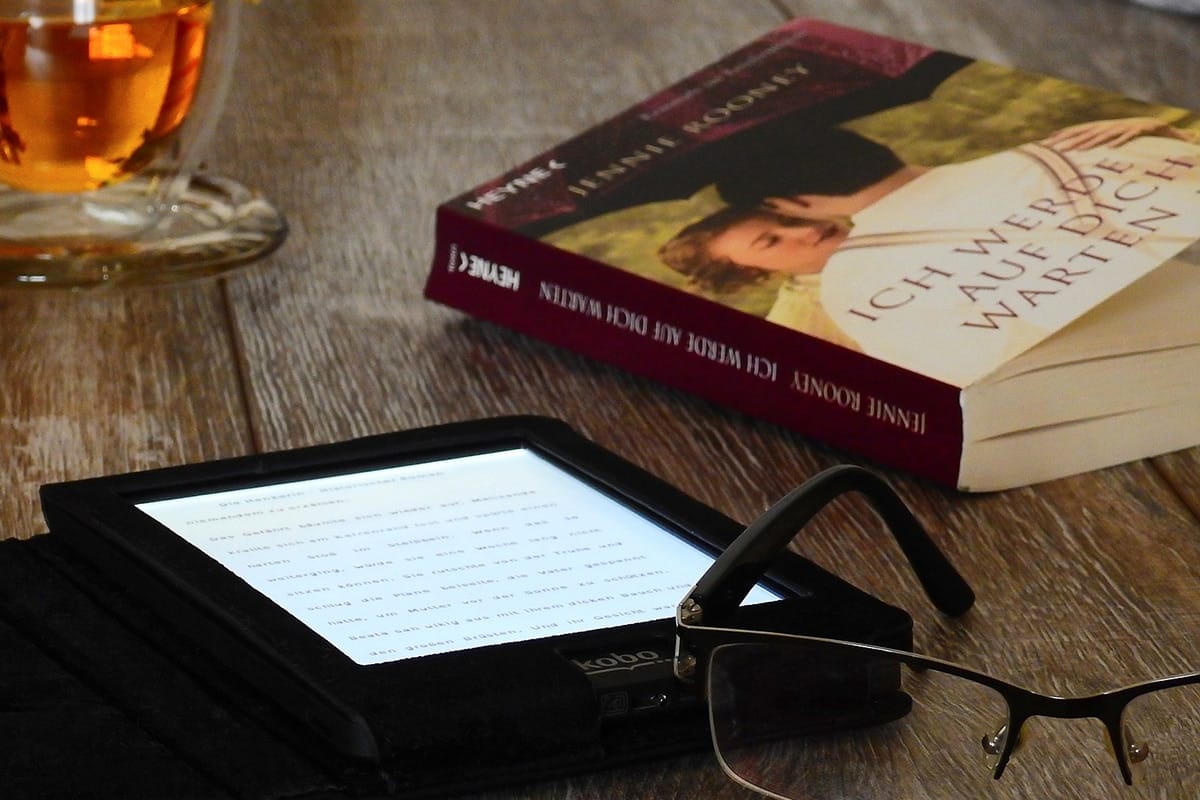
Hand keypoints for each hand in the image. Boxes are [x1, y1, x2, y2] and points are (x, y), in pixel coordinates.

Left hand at [1041, 117, 1188, 149]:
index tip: (1047, 141)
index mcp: (1100, 127)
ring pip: (1105, 135)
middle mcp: (1108, 126)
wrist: (1153, 125)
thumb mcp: (1107, 137)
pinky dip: (1118, 142)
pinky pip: (1127, 136)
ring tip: (1080, 150)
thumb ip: (1091, 141)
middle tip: (1057, 149)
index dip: (1063, 134)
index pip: (1078, 130)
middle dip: (1072, 140)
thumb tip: (1073, 151)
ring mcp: (1122, 128)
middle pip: (1087, 133)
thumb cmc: (1125, 134)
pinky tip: (1110, 148)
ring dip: (1092, 142)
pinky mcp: (1137, 131)